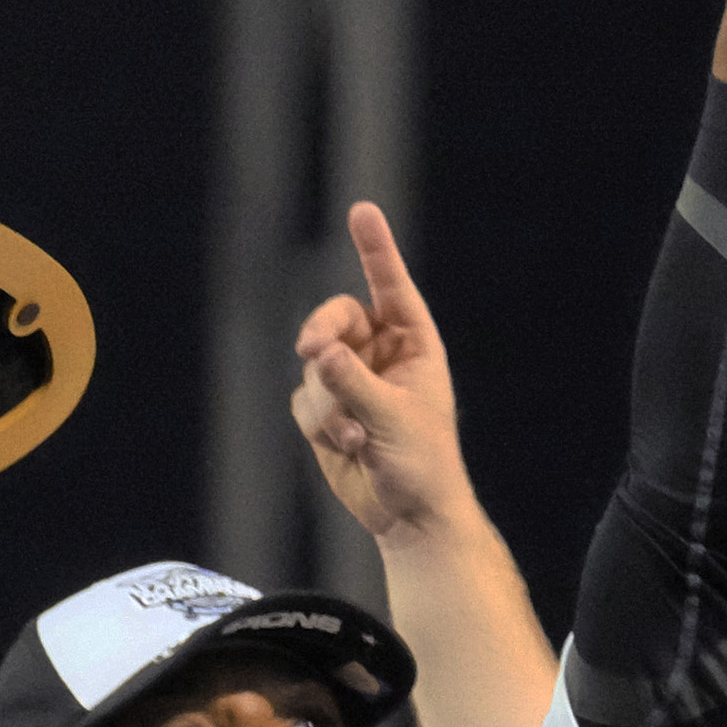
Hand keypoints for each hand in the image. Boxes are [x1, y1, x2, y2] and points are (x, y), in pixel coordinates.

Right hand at [291, 202, 469, 544]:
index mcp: (412, 343)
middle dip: (321, 336)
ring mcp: (349, 382)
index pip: (390, 285)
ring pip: (314, 370)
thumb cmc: (422, 463)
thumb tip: (319, 354)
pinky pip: (303, 402)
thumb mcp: (394, 418)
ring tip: (354, 437)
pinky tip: (345, 447)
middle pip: (334, 320)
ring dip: (328, 405)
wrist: (408, 515)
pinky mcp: (325, 412)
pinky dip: (318, 424)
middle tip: (311, 351)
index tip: (361, 211)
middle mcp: (379, 354)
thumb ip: (355, 384)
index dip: (375, 249)